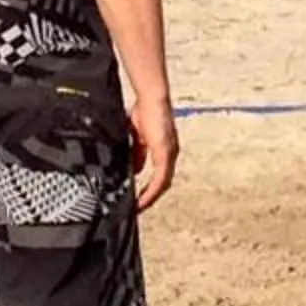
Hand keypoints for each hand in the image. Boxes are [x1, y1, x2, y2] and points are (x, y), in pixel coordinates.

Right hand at [130, 95, 178, 211]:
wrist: (151, 97)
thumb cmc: (145, 110)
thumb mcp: (138, 136)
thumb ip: (138, 153)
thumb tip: (135, 170)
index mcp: (164, 149)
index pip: (160, 174)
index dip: (151, 188)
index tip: (139, 199)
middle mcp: (171, 153)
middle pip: (164, 182)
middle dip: (151, 196)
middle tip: (139, 207)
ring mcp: (170, 154)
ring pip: (163, 183)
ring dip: (151, 197)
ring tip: (139, 207)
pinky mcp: (165, 153)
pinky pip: (161, 179)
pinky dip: (152, 191)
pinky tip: (143, 200)